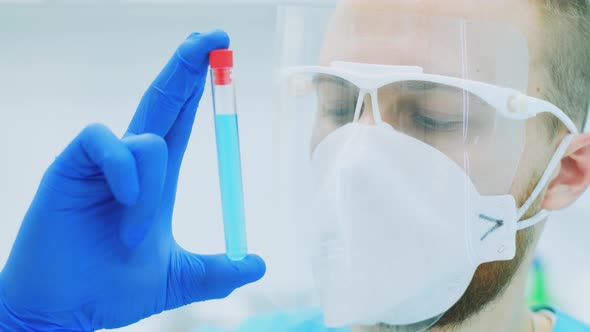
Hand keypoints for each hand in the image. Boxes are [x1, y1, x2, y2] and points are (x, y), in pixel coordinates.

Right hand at [0, 30, 264, 330]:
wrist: (64, 312)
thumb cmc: (112, 290)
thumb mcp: (179, 280)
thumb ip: (218, 272)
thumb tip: (260, 265)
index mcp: (155, 180)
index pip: (182, 122)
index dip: (198, 90)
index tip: (218, 57)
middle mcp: (130, 164)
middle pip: (162, 100)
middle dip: (187, 66)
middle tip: (213, 36)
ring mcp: (100, 163)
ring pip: (146, 139)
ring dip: (152, 188)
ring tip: (136, 234)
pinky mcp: (70, 165)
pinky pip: (106, 142)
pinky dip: (125, 171)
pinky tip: (121, 204)